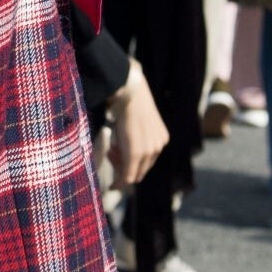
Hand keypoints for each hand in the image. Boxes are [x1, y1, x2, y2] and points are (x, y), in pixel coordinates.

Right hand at [106, 62, 168, 185]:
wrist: (130, 93)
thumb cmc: (131, 103)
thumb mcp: (138, 121)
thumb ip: (137, 136)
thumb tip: (124, 147)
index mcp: (161, 139)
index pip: (148, 161)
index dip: (132, 163)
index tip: (119, 162)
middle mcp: (158, 147)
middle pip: (142, 170)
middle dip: (125, 167)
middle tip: (110, 152)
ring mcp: (149, 151)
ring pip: (134, 173)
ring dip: (120, 168)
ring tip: (110, 150)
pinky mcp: (136, 153)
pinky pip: (128, 173)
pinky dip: (120, 178)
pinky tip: (113, 178)